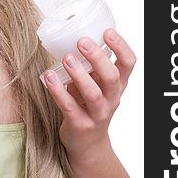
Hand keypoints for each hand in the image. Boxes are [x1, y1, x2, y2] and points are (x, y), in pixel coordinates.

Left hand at [43, 29, 135, 161]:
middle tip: (82, 41)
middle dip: (98, 58)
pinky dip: (58, 91)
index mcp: (118, 86)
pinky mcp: (80, 125)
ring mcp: (97, 114)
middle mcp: (112, 99)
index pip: (129, 64)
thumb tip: (70, 37)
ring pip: (93, 94)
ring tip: (66, 58)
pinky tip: (48, 77)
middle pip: (112, 77)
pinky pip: (69, 107)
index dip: (121, 47)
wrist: (88, 146)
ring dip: (79, 74)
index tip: (107, 32)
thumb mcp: (96, 85)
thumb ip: (90, 67)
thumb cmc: (88, 107)